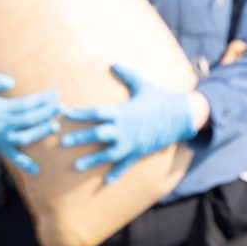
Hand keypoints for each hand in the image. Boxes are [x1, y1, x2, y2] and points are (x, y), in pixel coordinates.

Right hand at [0, 72, 61, 174]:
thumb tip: (12, 81)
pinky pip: (12, 157)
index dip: (42, 99)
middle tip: (61, 106)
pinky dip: (25, 165)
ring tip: (55, 124)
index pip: (24, 104)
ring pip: (25, 138)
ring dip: (41, 132)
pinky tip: (37, 171)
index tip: (55, 93)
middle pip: (28, 120)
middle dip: (47, 113)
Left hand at [62, 64, 195, 183]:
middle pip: (98, 134)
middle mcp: (125, 129)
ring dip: (92, 160)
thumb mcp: (143, 85)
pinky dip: (117, 173)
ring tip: (76, 166)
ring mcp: (132, 143)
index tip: (65, 113)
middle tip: (63, 141)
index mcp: (122, 112)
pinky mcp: (140, 152)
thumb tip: (113, 64)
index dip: (80, 113)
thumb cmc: (161, 98)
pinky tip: (106, 181)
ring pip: (109, 154)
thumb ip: (126, 75)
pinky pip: (127, 164)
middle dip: (80, 138)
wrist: (183, 115)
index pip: (96, 112)